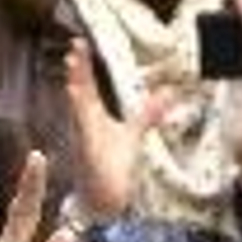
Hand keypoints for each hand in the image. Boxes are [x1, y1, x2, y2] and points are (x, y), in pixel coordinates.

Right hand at [62, 36, 174, 220]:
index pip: (86, 85)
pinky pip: (83, 131)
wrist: (107, 198)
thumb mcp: (135, 133)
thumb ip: (148, 113)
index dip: (82, 65)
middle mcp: (85, 123)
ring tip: (72, 65)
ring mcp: (84, 137)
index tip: (79, 43)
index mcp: (92, 116)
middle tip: (75, 47)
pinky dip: (80, 115)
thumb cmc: (115, 166)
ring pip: (77, 107)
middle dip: (76, 70)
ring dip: (75, 87)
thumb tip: (168, 94)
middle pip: (79, 90)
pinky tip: (77, 99)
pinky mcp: (89, 152)